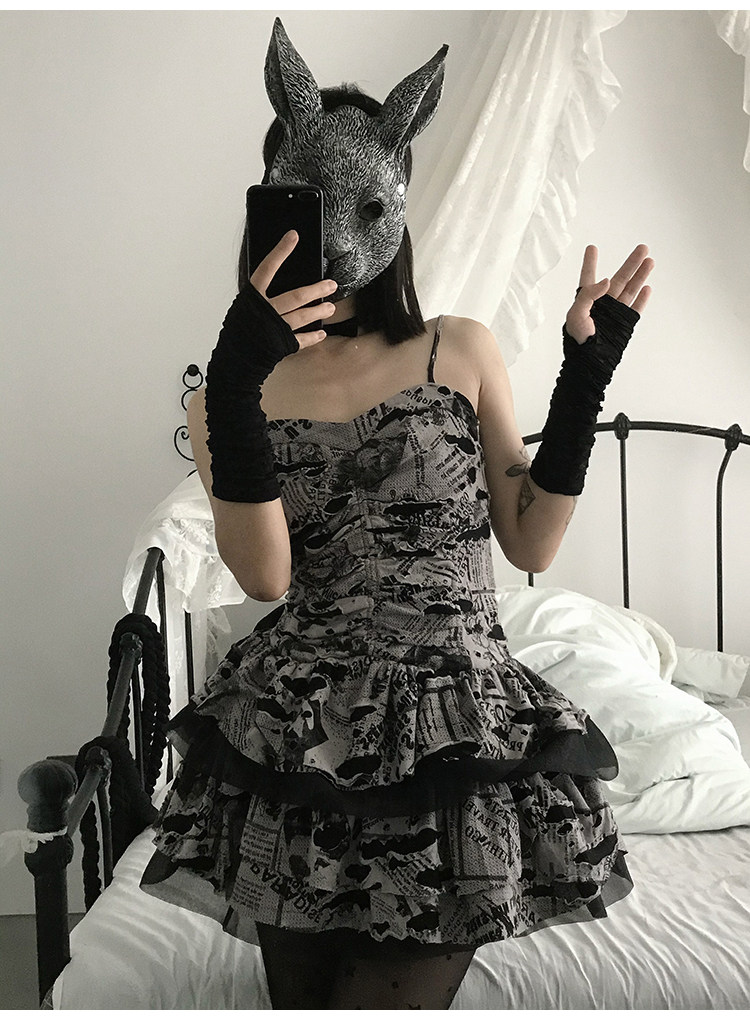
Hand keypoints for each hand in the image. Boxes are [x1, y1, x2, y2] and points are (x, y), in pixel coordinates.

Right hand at [249, 229, 336, 349]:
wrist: (234, 359)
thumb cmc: (239, 329)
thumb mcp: (244, 306)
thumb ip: (260, 294)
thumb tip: (275, 279)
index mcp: (252, 297)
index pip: (267, 268)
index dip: (280, 251)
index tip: (293, 236)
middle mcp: (264, 311)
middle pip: (295, 296)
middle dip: (316, 290)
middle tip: (331, 285)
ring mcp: (274, 328)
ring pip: (301, 317)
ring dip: (319, 312)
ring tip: (331, 308)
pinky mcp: (280, 345)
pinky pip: (301, 340)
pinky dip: (313, 337)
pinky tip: (322, 333)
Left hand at [565, 244, 653, 343]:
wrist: (591, 362)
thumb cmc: (578, 341)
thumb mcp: (575, 314)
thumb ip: (588, 295)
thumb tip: (607, 281)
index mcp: (586, 301)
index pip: (588, 277)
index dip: (590, 262)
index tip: (592, 248)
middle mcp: (602, 304)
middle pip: (618, 278)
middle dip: (630, 263)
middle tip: (642, 248)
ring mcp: (615, 313)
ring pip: (630, 289)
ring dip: (640, 276)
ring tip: (650, 261)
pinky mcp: (625, 323)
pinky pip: (635, 307)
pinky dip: (642, 298)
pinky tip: (647, 287)